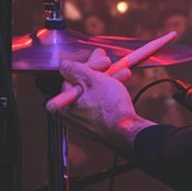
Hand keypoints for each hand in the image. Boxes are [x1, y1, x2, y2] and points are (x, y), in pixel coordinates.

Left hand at [47, 33, 174, 151]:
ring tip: (124, 73)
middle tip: (110, 64)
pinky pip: (101, 105)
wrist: (127, 131)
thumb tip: (64, 65)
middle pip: (84, 86)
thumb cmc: (109, 108)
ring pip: (95, 95)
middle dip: (100, 72)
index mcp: (64, 105)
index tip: (101, 59)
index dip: (89, 66)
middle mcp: (71, 115)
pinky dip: (110, 95)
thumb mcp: (92, 80)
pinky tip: (120, 86)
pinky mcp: (98, 125)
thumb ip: (75, 69)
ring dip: (109, 81)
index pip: (72, 78)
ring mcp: (85, 121)